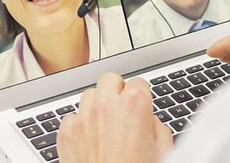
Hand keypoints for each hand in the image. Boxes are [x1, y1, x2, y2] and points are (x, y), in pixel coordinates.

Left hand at [58, 73, 172, 162]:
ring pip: (89, 94)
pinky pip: (72, 117)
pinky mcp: (66, 133)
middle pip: (110, 79)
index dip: (142, 95)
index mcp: (134, 105)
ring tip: (106, 125)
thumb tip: (150, 122)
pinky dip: (80, 125)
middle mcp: (106, 106)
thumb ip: (157, 127)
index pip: (139, 82)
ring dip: (98, 105)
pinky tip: (90, 139)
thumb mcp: (163, 150)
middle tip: (123, 110)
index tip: (142, 105)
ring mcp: (83, 118)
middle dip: (118, 92)